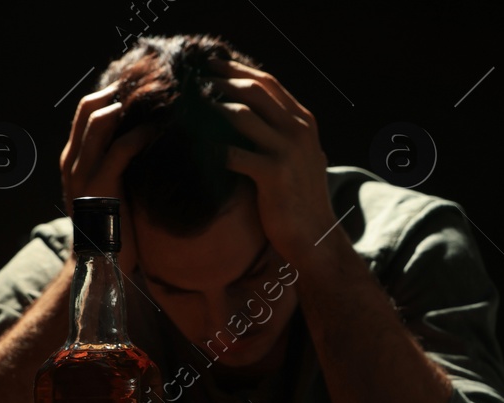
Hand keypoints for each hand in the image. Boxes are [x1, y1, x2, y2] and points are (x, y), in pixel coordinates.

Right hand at [59, 82, 157, 275]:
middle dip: (119, 91)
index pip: (84, 111)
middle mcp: (72, 160)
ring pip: (100, 121)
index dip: (109, 93)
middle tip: (151, 84)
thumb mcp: (110, 188)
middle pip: (88, 107)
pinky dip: (141, 134)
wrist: (100, 263)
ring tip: (157, 98)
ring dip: (130, 106)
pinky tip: (161, 129)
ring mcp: (82, 172)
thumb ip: (117, 163)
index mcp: (72, 158)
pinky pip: (121, 148)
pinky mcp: (101, 186)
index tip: (139, 86)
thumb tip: (143, 139)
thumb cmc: (113, 226)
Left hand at [206, 57, 337, 267]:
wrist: (315, 235)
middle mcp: (299, 130)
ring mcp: (288, 151)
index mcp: (304, 122)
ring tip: (188, 108)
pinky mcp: (274, 173)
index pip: (268, 82)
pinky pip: (232, 152)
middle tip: (193, 79)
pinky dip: (209, 147)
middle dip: (220, 80)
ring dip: (211, 109)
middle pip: (254, 90)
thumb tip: (250, 113)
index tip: (211, 65)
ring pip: (241, 114)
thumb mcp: (300, 156)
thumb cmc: (300, 198)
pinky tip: (193, 146)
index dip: (237, 69)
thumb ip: (283, 132)